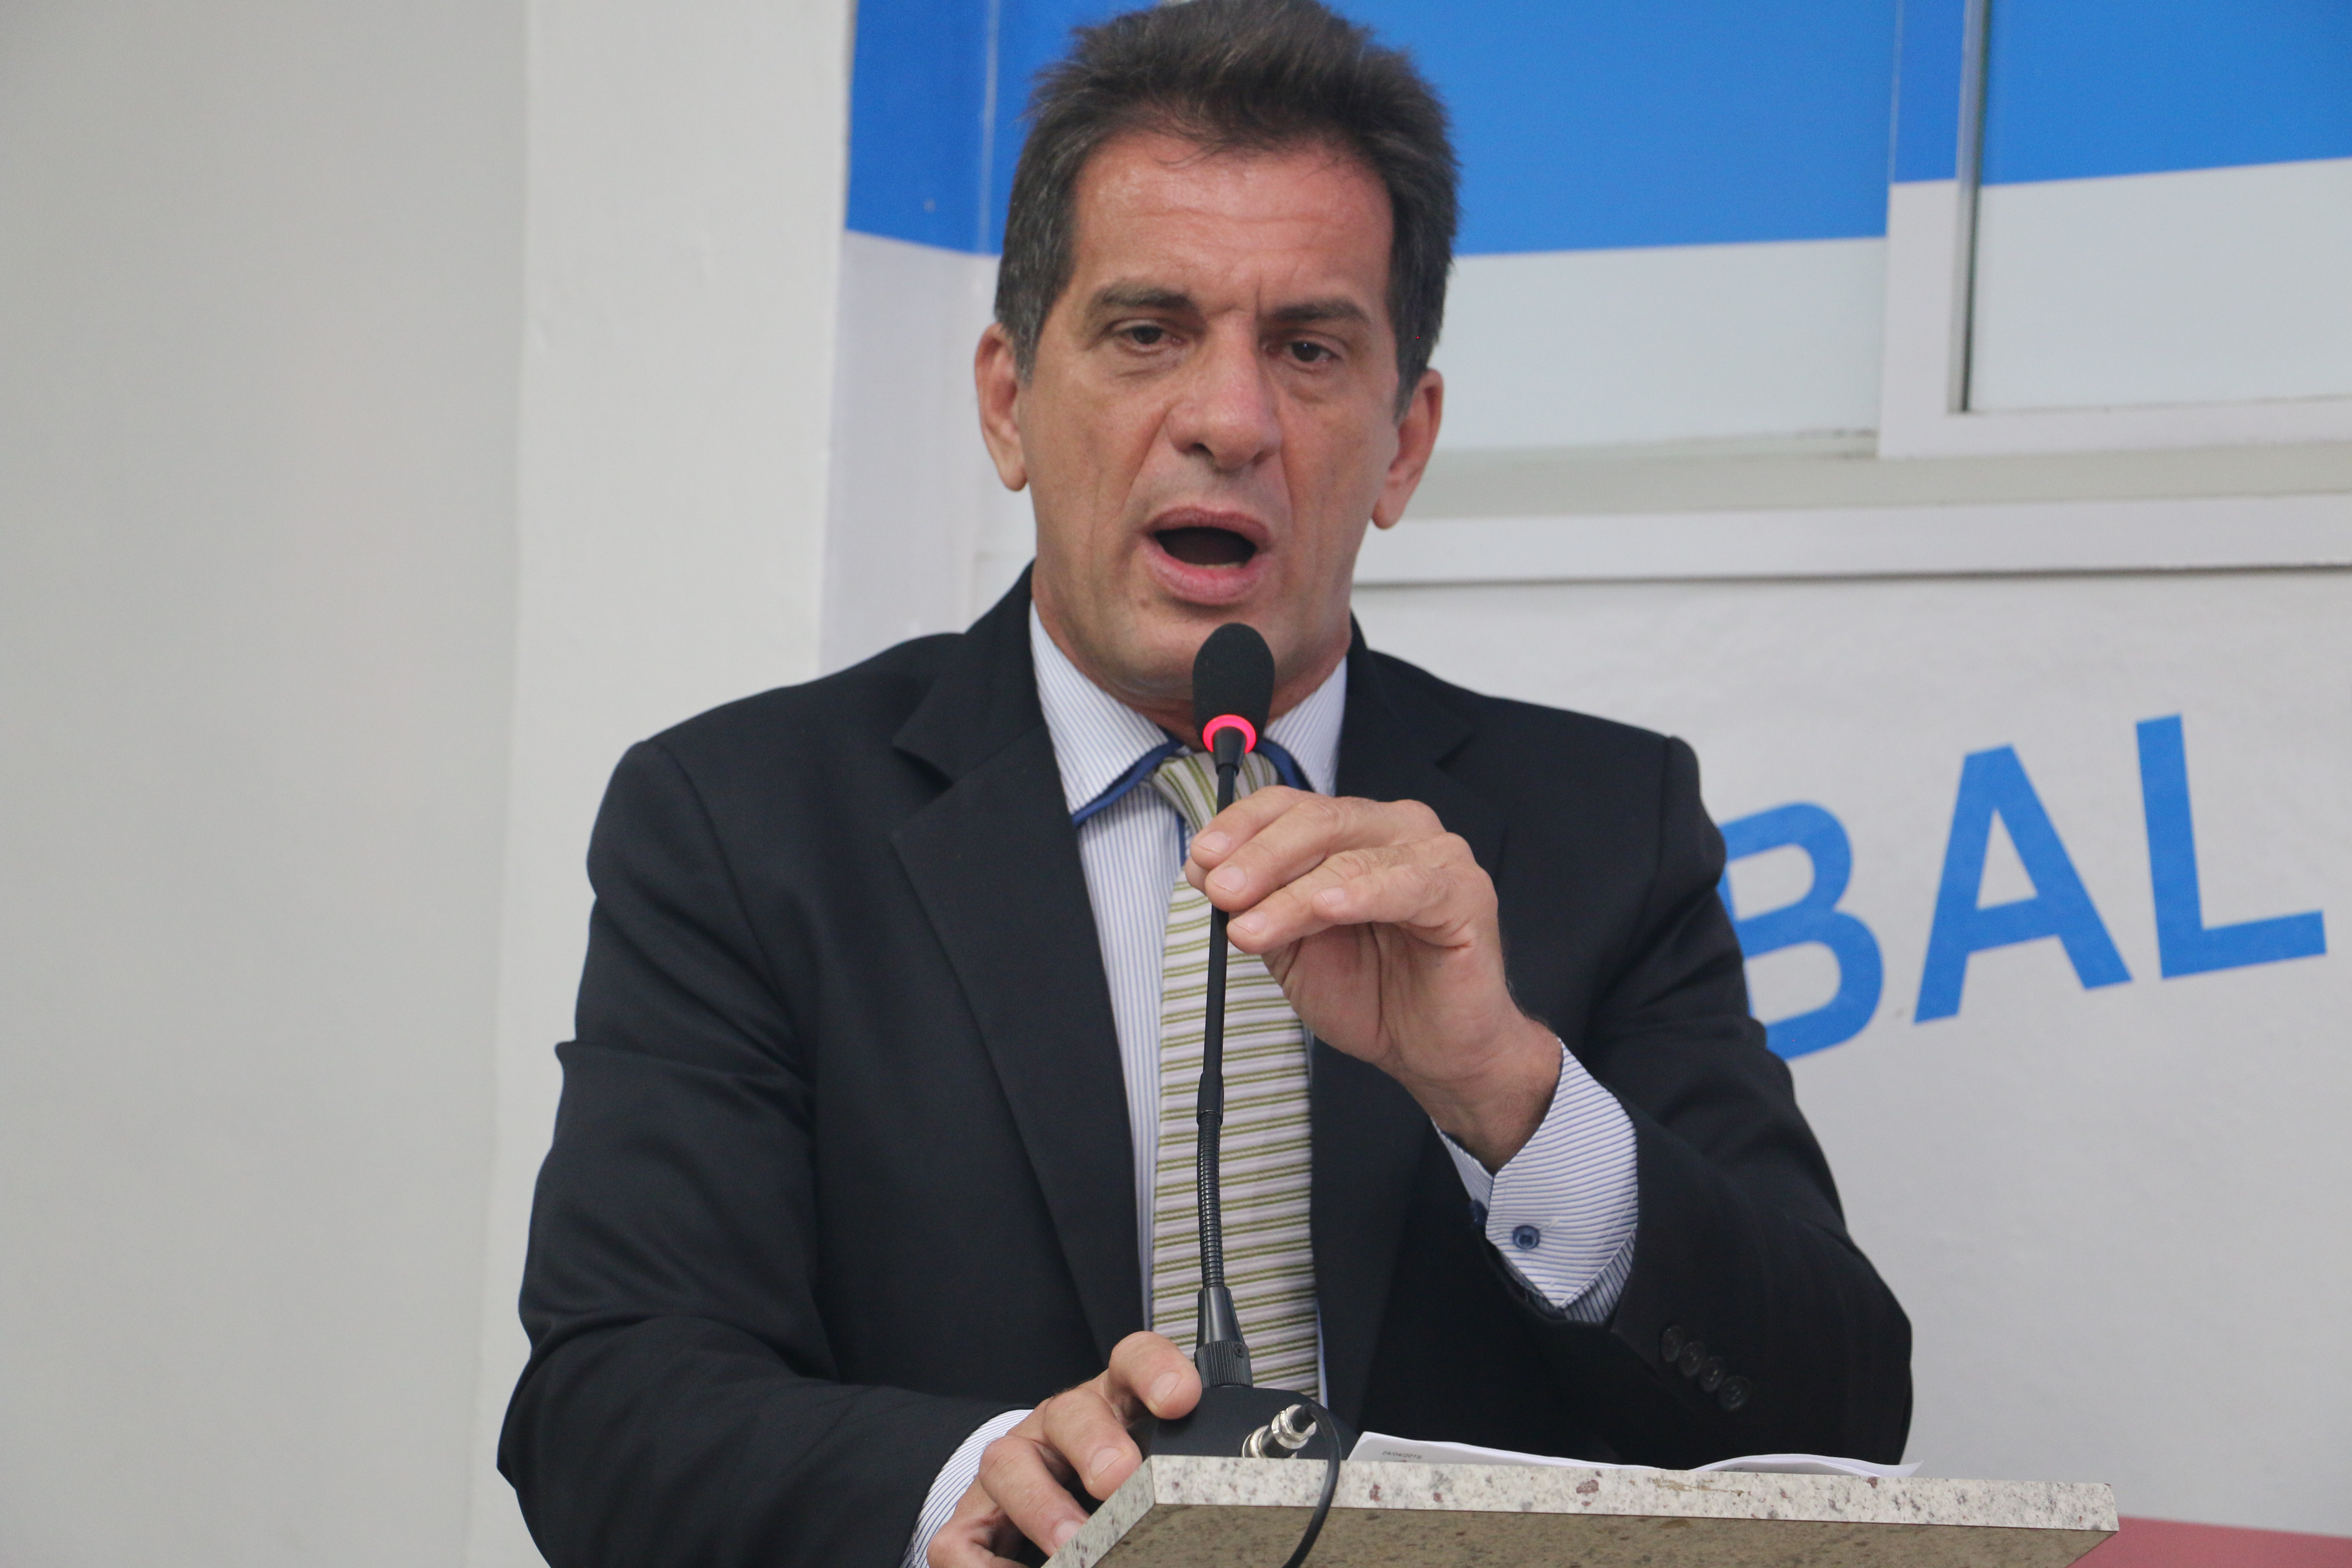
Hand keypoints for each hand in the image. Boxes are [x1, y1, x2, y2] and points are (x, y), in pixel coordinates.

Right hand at [927, 1332, 1197, 1567]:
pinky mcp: (973, 1518)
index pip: (1133, 1362)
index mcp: (1113, 1405)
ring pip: (1009, 1464)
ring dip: (1041, 1506)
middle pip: (1071, 1412)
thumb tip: (1211, 1518)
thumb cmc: (1104, 1486)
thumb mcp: (1151, 1469)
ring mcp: (1012, 1466)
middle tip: (1120, 1478)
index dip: (1156, 1371)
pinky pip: (965, 1538)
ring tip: (1071, 1543)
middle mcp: (1059, 1427)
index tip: (1181, 1398)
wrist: (1033, 1501)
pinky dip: (987, 1564)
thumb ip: (1176, 1483)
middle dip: (1095, 1443)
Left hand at [1185, 788, 1559, 1168]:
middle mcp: (1396, 829)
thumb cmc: (1369, 992)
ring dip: (1292, 893)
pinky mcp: (1466, 893)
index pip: (1291, 806)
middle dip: (1259, 858)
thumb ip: (1257, 903)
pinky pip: (1409, 886)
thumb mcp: (1291, 945)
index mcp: (1354, 831)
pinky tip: (1328, 908)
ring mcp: (1437, 856)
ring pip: (1351, 858)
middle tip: (1220, 892)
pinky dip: (1363, 894)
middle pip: (1318, 821)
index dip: (1241, 827)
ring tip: (1251, 928)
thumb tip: (1203, 868)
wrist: (1429, 1050)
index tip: (1200, 861)